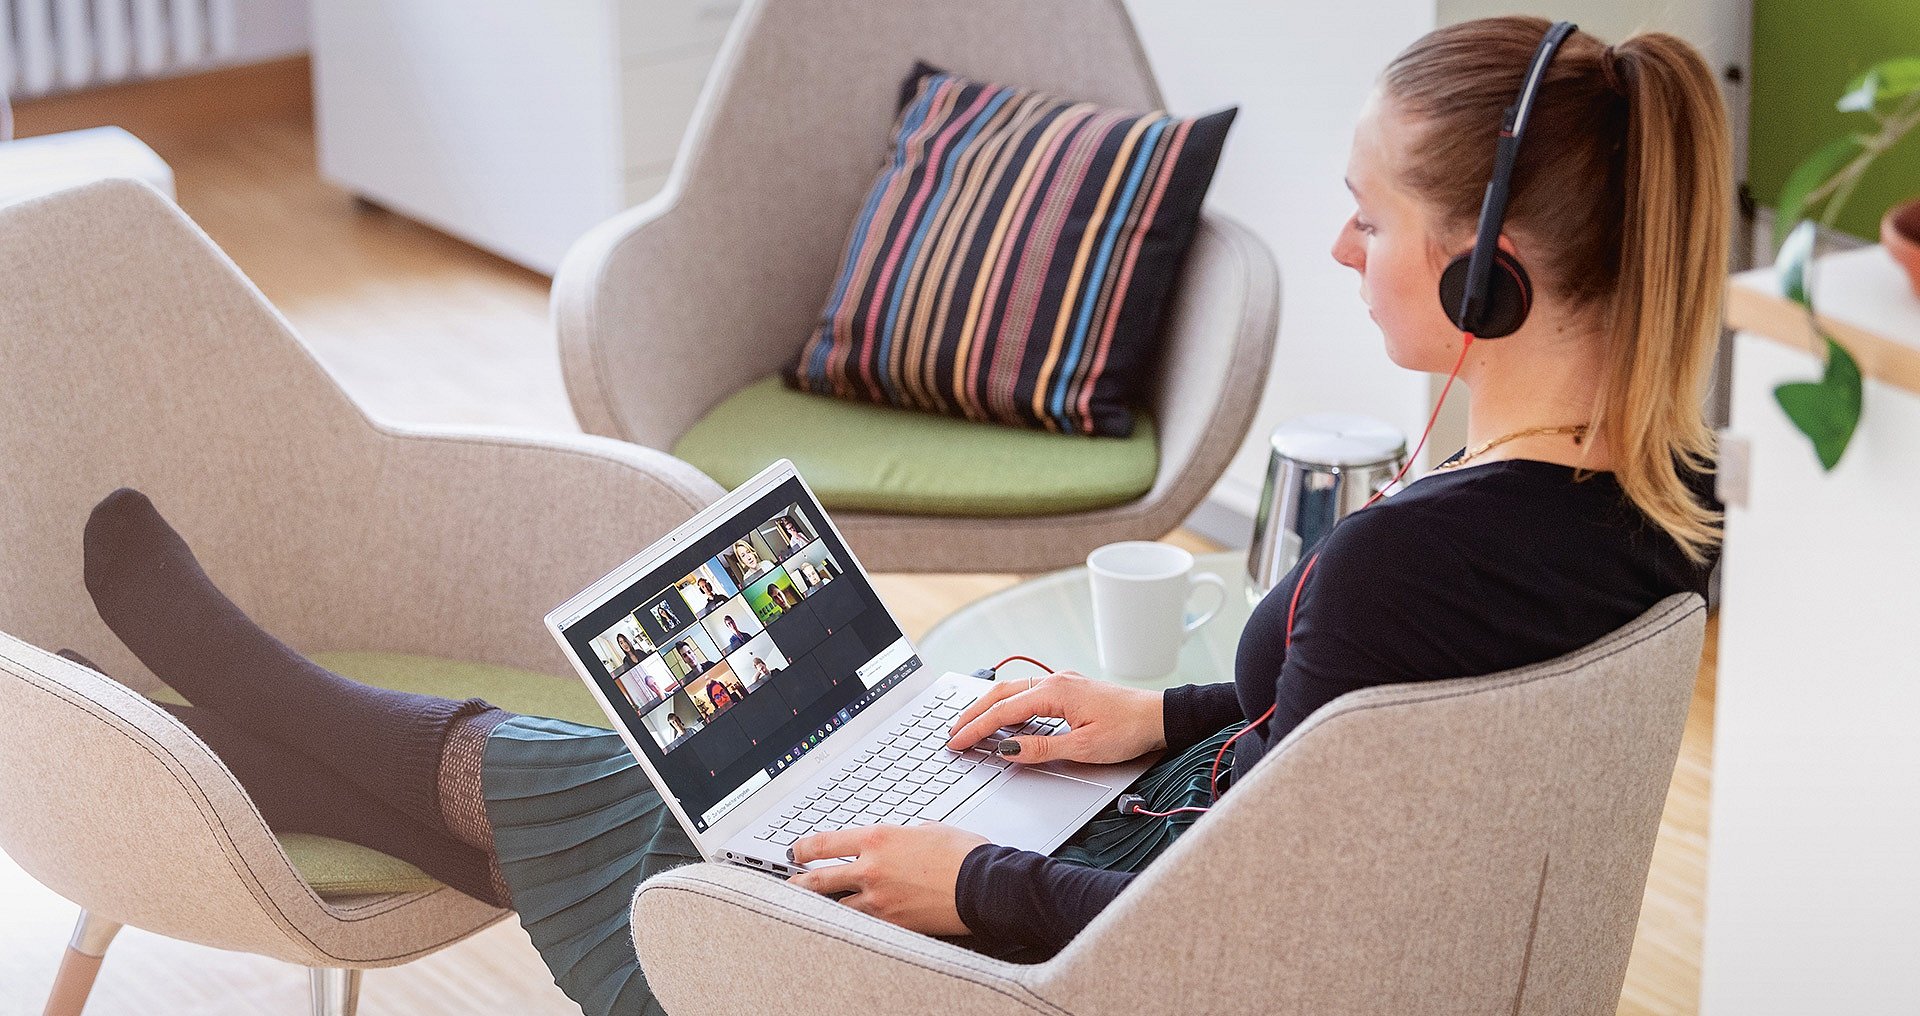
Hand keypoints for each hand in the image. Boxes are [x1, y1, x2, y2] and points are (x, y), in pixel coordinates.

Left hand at [789, 823, 987, 934]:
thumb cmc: (963, 854)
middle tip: (789, 885)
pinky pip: (862, 925)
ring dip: (821, 908)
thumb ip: (901, 836)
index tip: (795, 853)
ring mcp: (879, 901)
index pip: (823, 844)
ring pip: (835, 908)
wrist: (983, 885)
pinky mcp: (893, 924)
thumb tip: (894, 842)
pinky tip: (844, 925)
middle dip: (798, 883)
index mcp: (878, 839)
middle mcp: (871, 869)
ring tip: (809, 909)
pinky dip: (852, 923)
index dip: (802, 849)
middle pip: (818, 880)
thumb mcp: (928, 830)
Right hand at [947, 669, 1164, 764]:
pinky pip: (1029, 694)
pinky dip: (1009, 705)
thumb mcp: (1083, 748)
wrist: (1158, 717)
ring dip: (989, 708)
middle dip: (973, 714)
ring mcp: (1062, 683)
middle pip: (1001, 695)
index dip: (977, 729)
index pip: (1003, 712)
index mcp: (1054, 693)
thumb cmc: (1128, 730)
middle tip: (953, 733)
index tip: (957, 742)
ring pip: (1013, 692)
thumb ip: (1041, 748)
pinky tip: (1005, 718)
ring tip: (970, 725)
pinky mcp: (1070, 689)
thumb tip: (1007, 751)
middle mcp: (1054, 682)